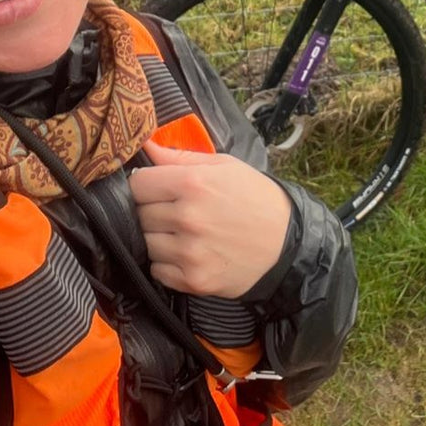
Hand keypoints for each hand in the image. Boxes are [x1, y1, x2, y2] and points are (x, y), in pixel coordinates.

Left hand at [129, 142, 292, 298]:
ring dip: (159, 237)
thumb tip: (145, 145)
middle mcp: (187, 217)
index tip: (158, 188)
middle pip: (139, 214)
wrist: (288, 242)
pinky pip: (158, 269)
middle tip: (178, 210)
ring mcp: (189, 252)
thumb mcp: (225, 166)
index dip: (146, 185)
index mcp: (193, 183)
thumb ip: (180, 156)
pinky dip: (167, 263)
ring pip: (145, 243)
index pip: (138, 184)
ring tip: (185, 232)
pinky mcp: (193, 280)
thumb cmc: (256, 198)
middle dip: (153, 210)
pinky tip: (189, 252)